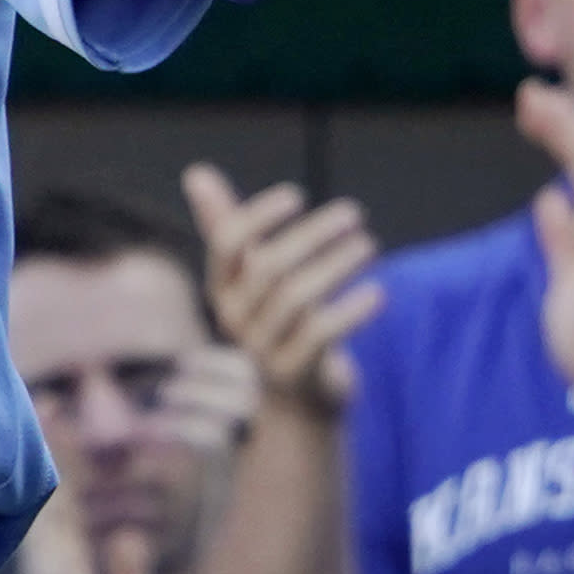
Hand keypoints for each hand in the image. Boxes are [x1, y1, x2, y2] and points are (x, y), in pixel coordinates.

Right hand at [186, 163, 382, 419]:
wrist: (295, 400)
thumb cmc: (275, 321)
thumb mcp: (250, 275)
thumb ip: (226, 225)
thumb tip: (196, 173)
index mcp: (221, 287)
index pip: (227, 244)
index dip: (258, 216)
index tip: (297, 196)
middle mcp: (233, 318)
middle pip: (269, 267)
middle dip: (314, 235)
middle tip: (354, 215)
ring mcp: (261, 348)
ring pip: (298, 297)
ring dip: (338, 265)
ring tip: (370, 245)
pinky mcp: (294, 373)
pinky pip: (321, 335)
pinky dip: (351, 310)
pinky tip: (377, 292)